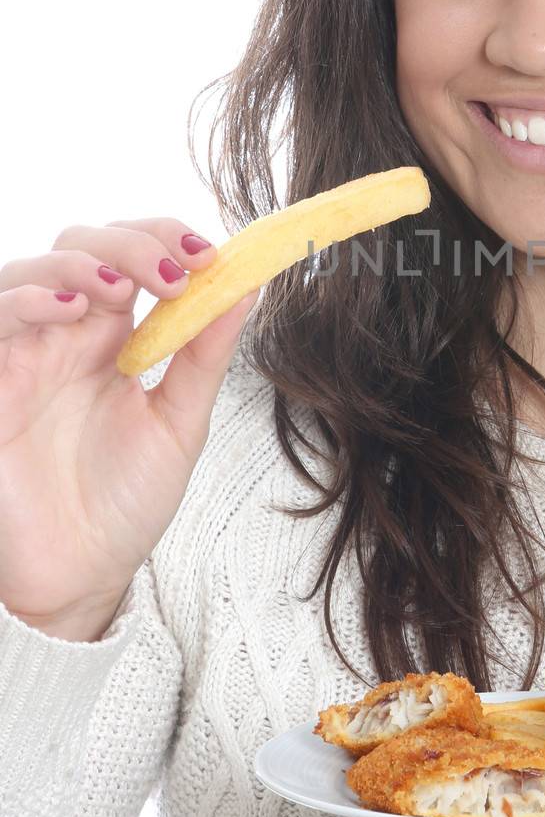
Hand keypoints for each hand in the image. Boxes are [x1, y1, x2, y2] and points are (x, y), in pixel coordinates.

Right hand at [0, 217, 258, 635]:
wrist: (77, 577)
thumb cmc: (122, 504)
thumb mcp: (178, 423)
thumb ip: (205, 355)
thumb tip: (249, 284)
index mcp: (114, 339)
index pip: (133, 255)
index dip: (166, 239)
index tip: (210, 256)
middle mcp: (66, 336)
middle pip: (83, 245)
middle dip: (131, 242)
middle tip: (175, 273)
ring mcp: (24, 356)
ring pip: (33, 270)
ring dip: (82, 262)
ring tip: (122, 291)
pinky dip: (28, 298)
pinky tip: (72, 308)